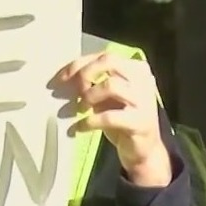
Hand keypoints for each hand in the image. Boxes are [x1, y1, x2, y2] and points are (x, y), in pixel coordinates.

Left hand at [53, 51, 171, 186]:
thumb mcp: (106, 97)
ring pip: (111, 85)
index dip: (79, 64)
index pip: (104, 56)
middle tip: (73, 90)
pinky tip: (79, 128)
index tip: (60, 78)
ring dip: (89, 96)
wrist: (144, 150)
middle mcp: (143, 79)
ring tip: (80, 109)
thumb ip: (93, 83)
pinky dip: (89, 121)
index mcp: (136, 68)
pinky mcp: (141, 122)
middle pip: (109, 61)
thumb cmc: (121, 120)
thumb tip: (65, 77)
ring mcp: (144, 100)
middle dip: (85, 73)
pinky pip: (109, 117)